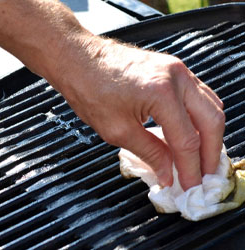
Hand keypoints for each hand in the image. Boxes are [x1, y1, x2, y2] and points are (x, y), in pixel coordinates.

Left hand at [50, 36, 224, 190]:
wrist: (77, 60)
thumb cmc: (88, 87)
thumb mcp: (117, 130)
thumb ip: (149, 153)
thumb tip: (167, 171)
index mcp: (161, 93)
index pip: (187, 140)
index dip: (190, 168)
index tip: (189, 185)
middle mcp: (175, 77)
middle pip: (211, 121)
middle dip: (211, 153)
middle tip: (204, 175)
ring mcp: (176, 69)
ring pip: (210, 106)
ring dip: (209, 134)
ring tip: (200, 158)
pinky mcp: (171, 68)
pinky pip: (198, 96)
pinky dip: (198, 117)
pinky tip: (191, 132)